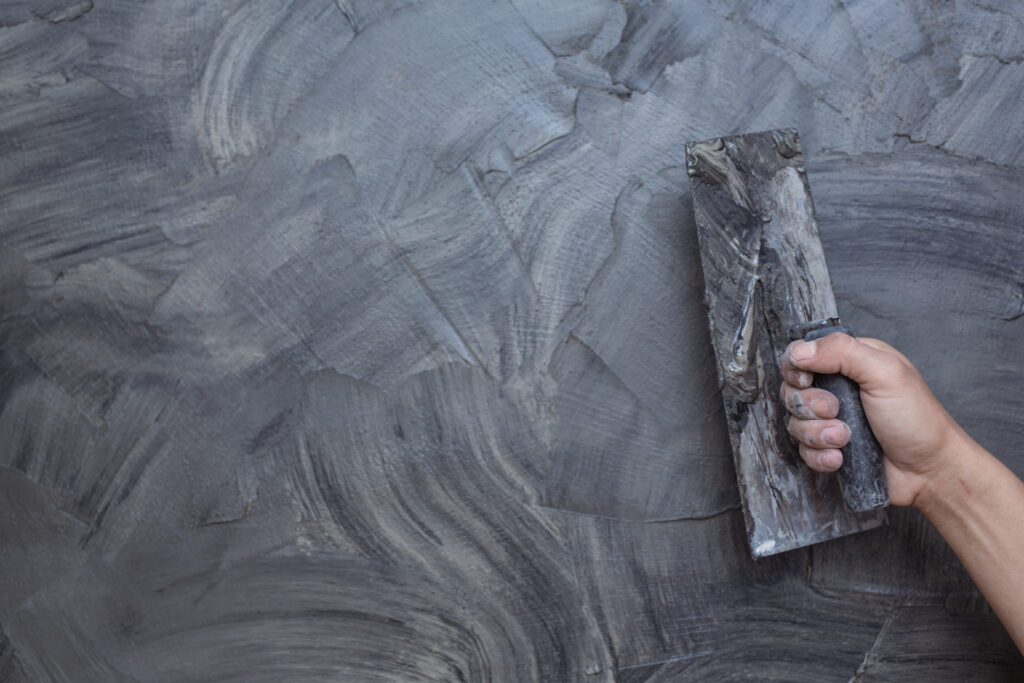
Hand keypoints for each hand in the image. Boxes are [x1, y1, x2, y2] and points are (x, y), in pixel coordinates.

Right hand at [779, 333, 965, 506]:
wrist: (929, 471)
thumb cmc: (917, 419)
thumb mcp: (885, 373)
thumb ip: (842, 352)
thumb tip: (799, 352)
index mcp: (851, 362)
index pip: (801, 355)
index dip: (795, 369)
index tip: (807, 381)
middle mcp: (838, 389)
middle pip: (792, 390)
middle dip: (809, 405)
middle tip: (836, 410)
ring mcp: (832, 420)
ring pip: (795, 422)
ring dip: (817, 433)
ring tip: (845, 439)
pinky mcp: (830, 448)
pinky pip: (804, 450)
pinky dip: (820, 456)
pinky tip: (841, 458)